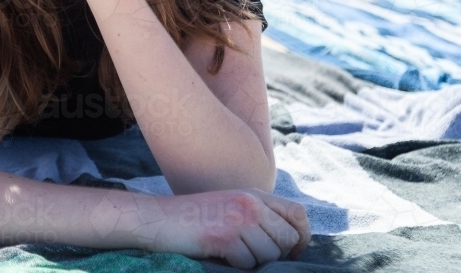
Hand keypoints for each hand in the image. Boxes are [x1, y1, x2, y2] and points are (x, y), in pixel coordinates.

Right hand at [154, 189, 310, 268]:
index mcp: (255, 194)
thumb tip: (290, 242)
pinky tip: (219, 256)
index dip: (302, 236)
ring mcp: (238, 219)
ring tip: (231, 253)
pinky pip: (248, 263)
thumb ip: (259, 215)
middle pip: (287, 239)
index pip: (298, 213)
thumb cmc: (194, 219)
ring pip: (269, 255)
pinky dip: (236, 266)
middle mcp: (250, 203)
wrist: (158, 219)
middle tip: (251, 256)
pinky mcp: (225, 237)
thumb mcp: (231, 206)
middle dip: (275, 255)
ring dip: (253, 262)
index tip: (292, 251)